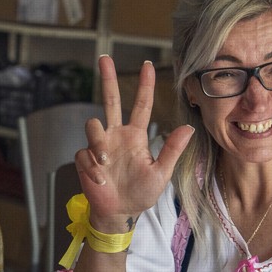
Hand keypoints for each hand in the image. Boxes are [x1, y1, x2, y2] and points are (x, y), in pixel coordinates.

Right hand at [77, 56, 193, 229]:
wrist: (119, 213)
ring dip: (98, 142)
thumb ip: (171, 150)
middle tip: (104, 57)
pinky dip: (92, 166)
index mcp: (135, 136)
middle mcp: (117, 136)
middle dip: (108, 78)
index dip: (145, 85)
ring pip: (93, 125)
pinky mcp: (86, 159)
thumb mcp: (161, 173)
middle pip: (111, 100)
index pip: (140, 105)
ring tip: (105, 162)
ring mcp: (100, 146)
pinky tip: (100, 179)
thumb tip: (187, 128)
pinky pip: (84, 153)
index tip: (148, 65)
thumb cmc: (141, 194)